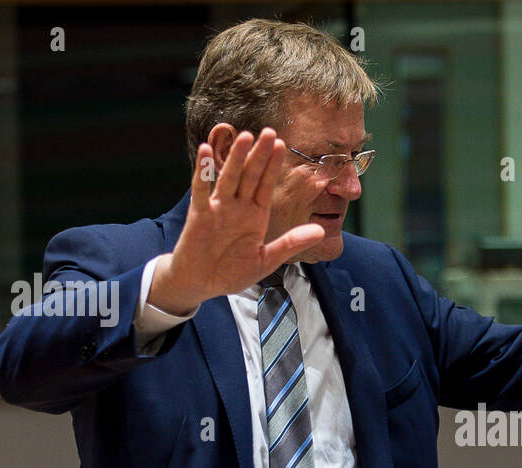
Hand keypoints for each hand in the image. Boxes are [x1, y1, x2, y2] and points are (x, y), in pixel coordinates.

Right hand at [150, 128, 324, 314]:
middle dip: (259, 155)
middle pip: (250, 176)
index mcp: (255, 216)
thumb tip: (321, 231)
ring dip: (237, 158)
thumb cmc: (231, 271)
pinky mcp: (200, 215)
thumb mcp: (266, 260)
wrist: (201, 283)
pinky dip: (202, 171)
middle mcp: (237, 207)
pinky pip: (201, 190)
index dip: (273, 166)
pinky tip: (206, 151)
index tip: (282, 144)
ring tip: (245, 136)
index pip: (266, 185)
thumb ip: (290, 243)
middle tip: (269, 131)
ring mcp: (218, 208)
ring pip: (230, 178)